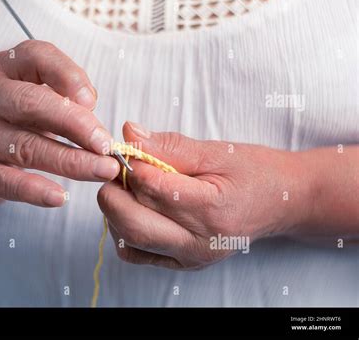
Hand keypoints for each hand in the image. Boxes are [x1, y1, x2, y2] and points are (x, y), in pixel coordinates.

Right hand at [0, 40, 118, 206]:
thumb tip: (93, 116)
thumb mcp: (31, 98)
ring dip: (70, 161)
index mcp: (3, 67)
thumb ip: (61, 98)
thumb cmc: (9, 122)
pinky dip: (35, 190)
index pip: (37, 56)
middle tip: (107, 145)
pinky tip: (60, 197)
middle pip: (31, 103)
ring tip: (103, 170)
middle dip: (76, 124)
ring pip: (25, 146)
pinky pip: (4, 180)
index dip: (69, 76)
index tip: (93, 102)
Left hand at [97, 122, 311, 268]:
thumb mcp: (216, 151)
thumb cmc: (255, 172)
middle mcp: (200, 243)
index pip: (153, 189)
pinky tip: (134, 210)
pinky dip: (124, 231)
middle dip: (114, 193)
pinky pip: (138, 255)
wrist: (283, 202)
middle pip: (134, 223)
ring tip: (126, 188)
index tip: (126, 151)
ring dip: (116, 212)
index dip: (131, 166)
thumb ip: (170, 145)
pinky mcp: (184, 264)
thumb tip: (130, 134)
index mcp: (212, 210)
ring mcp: (191, 258)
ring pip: (131, 241)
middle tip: (116, 170)